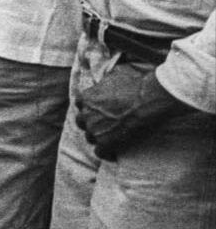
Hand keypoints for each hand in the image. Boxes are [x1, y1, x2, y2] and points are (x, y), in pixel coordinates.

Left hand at [76, 63, 197, 158]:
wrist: (150, 98)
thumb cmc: (136, 84)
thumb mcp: (114, 75)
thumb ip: (103, 82)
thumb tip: (103, 81)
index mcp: (86, 98)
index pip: (79, 105)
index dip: (89, 108)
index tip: (97, 111)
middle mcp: (86, 114)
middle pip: (82, 122)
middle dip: (92, 123)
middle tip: (105, 124)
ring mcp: (95, 129)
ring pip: (90, 137)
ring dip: (99, 137)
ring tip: (112, 137)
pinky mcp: (106, 142)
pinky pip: (100, 152)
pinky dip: (107, 153)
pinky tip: (115, 153)